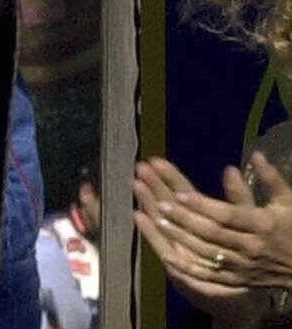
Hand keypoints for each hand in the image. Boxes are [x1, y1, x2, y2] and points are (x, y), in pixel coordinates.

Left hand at [135, 153, 291, 320]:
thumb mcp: (287, 202)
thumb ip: (271, 179)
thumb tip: (255, 154)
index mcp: (262, 225)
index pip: (228, 215)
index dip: (203, 206)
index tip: (179, 194)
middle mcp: (251, 247)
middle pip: (212, 233)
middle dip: (185, 219)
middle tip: (161, 204)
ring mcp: (242, 266)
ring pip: (206, 253)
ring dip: (180, 237)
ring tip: (156, 220)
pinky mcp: (236, 280)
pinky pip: (208, 275)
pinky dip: (186, 266)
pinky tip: (165, 254)